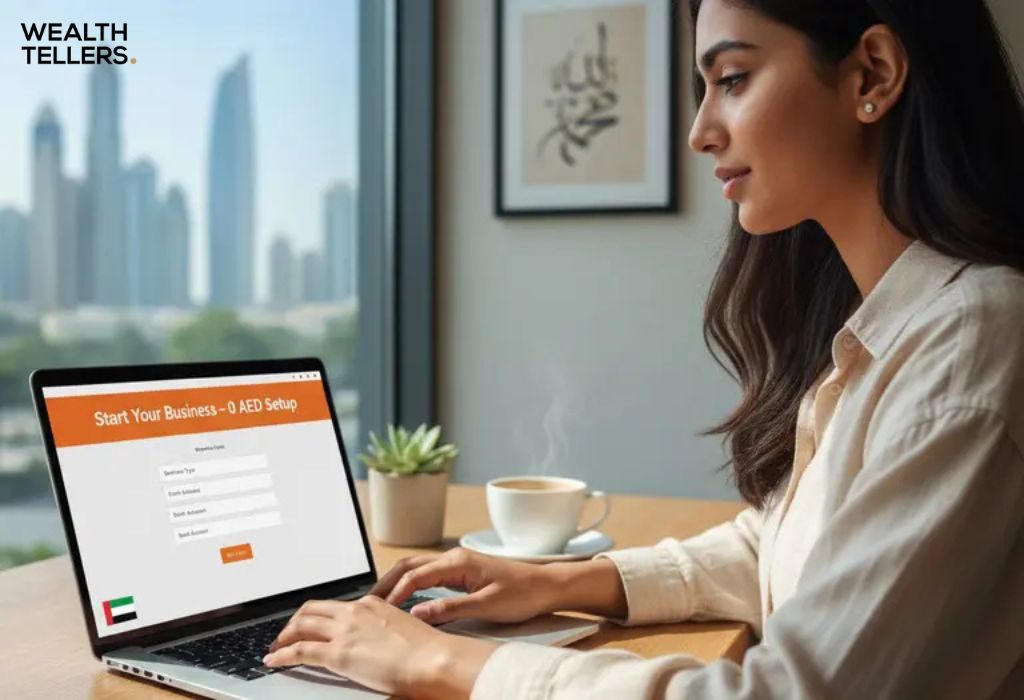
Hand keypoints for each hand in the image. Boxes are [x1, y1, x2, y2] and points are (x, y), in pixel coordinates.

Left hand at [263, 595, 497, 698]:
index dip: (317, 615)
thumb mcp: (402, 628)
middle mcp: (355, 611)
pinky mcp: (338, 653)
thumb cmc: (427, 650)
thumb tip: (378, 639)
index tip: (309, 624)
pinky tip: (274, 661)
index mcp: (371, 603)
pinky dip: (282, 655)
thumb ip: (384, 628)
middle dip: (294, 622)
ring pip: (301, 625)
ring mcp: (345, 631)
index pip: (335, 605)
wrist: (433, 659)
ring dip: (284, 637)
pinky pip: (300, 651)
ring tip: (276, 648)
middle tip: (285, 635)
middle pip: (311, 609)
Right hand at [370, 547, 556, 623]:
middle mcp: (454, 558)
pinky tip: (406, 600)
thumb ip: (450, 609)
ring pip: (418, 568)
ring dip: (397, 582)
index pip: (415, 575)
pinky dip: (412, 585)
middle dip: (387, 582)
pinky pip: (430, 576)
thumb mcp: (486, 606)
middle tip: (368, 602)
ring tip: (380, 601)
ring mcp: (458, 564)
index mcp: (458, 562)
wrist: (547, 586)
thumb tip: (417, 614)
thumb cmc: (522, 593)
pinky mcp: (463, 572)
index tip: (380, 609)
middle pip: (410, 565)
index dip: (395, 592)